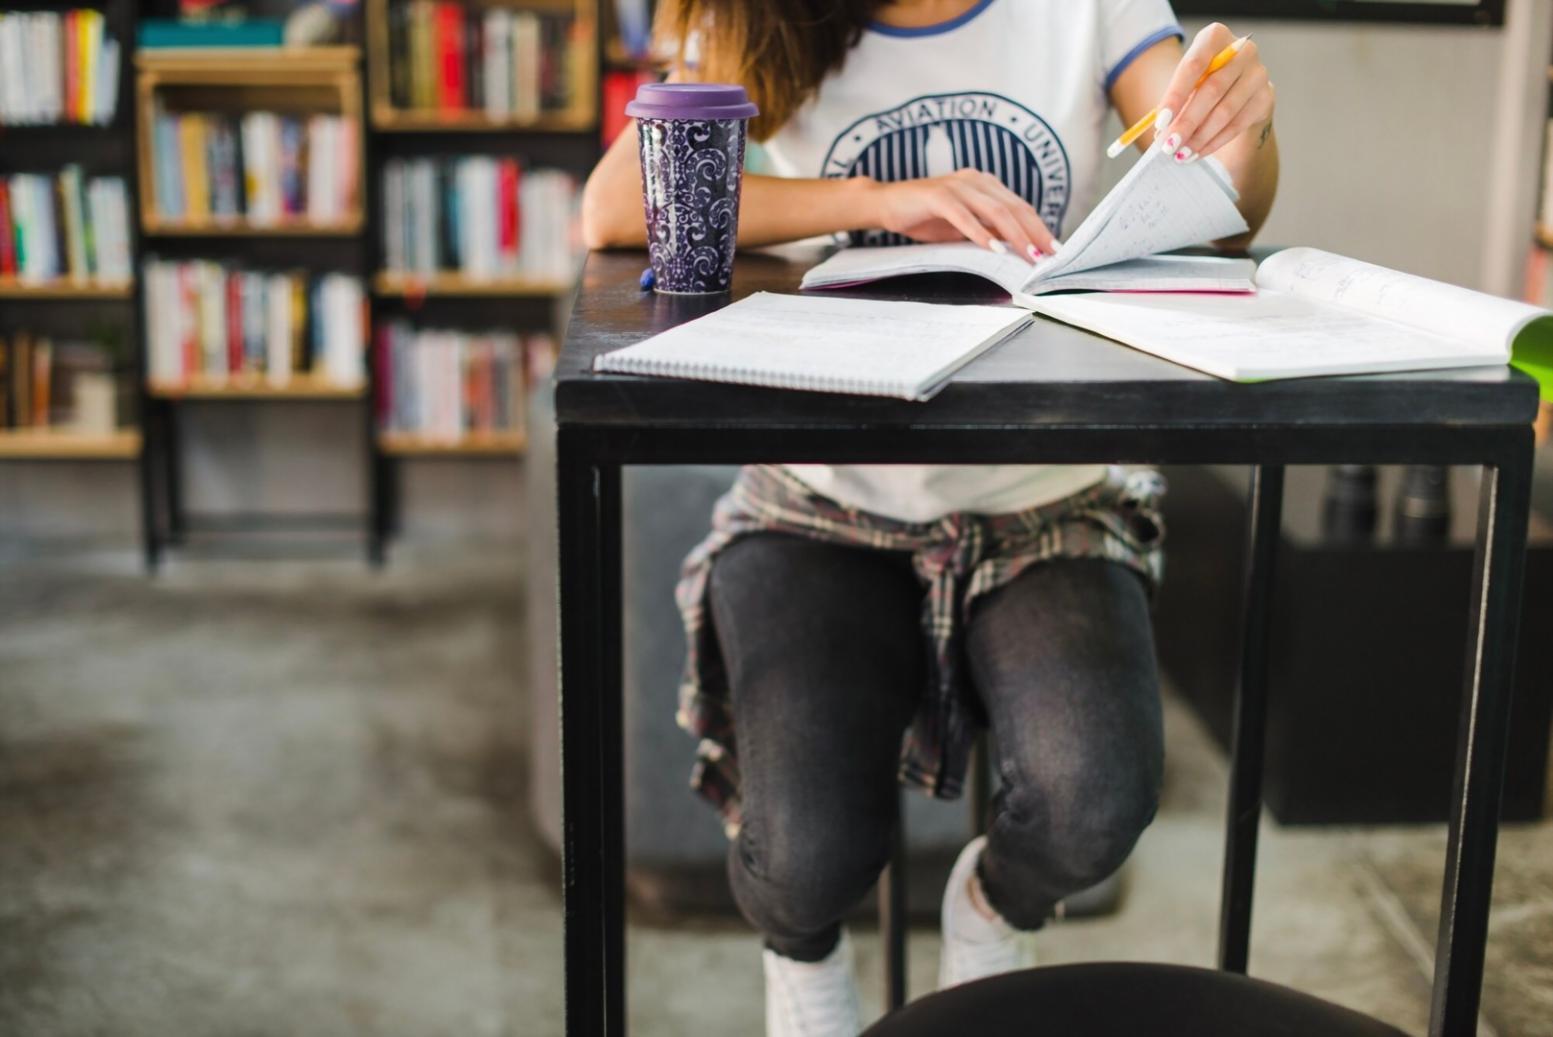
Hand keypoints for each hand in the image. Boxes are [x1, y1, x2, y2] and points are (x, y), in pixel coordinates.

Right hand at [863, 169, 1060, 257]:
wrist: (886, 204)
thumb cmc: (925, 216)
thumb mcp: (964, 226)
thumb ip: (989, 230)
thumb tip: (1019, 246)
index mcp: (985, 185)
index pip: (1020, 207)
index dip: (1040, 228)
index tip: (1055, 250)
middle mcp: (975, 180)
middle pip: (1014, 208)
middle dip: (1035, 233)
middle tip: (1049, 256)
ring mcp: (957, 186)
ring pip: (995, 210)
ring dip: (1015, 235)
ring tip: (1028, 255)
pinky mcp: (937, 195)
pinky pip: (964, 215)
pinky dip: (980, 233)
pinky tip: (993, 248)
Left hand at [1155, 23, 1274, 164]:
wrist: (1234, 90)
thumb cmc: (1201, 83)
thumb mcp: (1186, 84)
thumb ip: (1175, 101)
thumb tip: (1162, 132)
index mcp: (1216, 37)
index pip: (1194, 64)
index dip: (1175, 95)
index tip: (1160, 121)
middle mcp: (1243, 50)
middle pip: (1212, 89)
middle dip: (1187, 122)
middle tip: (1168, 144)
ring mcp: (1258, 73)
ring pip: (1226, 111)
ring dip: (1200, 136)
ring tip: (1180, 153)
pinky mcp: (1266, 97)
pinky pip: (1237, 124)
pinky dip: (1214, 142)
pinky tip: (1197, 152)